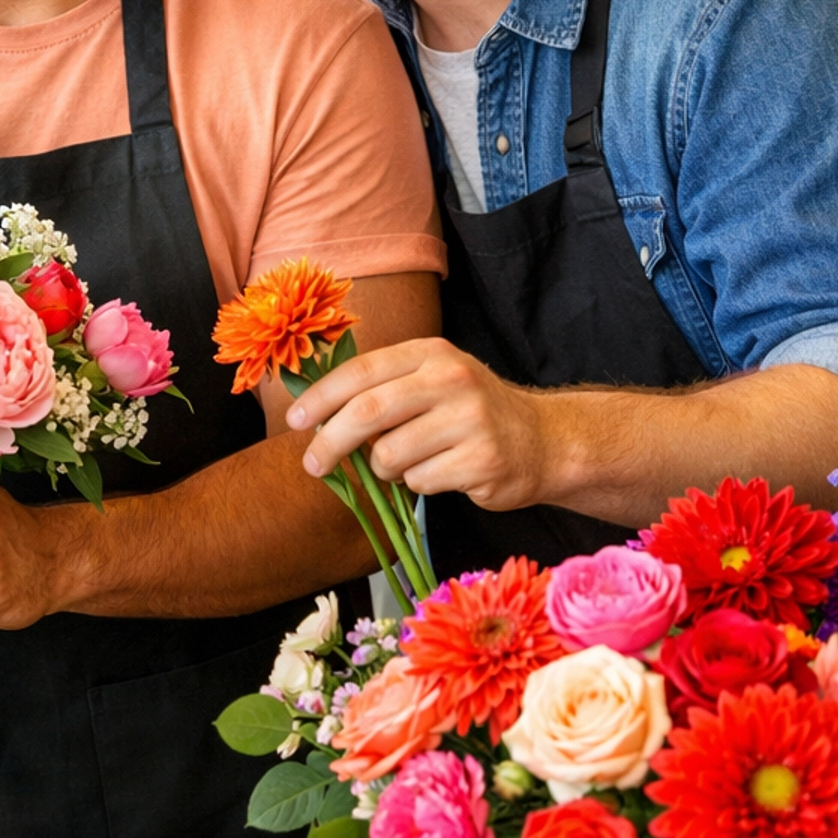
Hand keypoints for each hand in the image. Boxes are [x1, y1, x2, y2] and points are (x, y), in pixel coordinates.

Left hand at [287, 337, 542, 509]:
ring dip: (385, 469)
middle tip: (312, 463)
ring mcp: (470, 419)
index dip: (321, 397)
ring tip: (409, 462)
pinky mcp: (482, 460)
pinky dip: (418, 484)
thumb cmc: (471, 413)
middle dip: (329, 442)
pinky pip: (420, 482)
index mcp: (430, 353)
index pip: (361, 371)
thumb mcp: (431, 381)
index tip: (295, 420)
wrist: (542, 441)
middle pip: (367, 413)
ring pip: (390, 455)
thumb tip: (314, 416)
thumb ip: (382, 389)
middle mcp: (451, 379)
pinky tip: (443, 472)